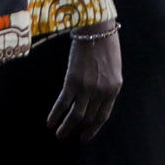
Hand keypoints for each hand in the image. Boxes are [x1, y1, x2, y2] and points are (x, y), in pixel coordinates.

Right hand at [48, 28, 122, 142]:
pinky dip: (56, 114)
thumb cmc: (105, 44)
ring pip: (76, 116)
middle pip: (88, 118)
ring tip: (59, 135)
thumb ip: (106, 84)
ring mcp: (88, 87)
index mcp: (114, 88)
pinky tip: (50, 122)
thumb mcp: (113, 68)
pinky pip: (63, 103)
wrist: (96, 28)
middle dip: (78, 130)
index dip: (93, 128)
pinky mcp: (73, 81)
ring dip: (66, 128)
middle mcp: (102, 91)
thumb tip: (95, 99)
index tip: (85, 136)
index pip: (103, 116)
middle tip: (69, 136)